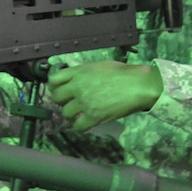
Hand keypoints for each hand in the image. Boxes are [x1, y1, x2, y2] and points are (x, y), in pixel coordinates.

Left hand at [47, 61, 161, 131]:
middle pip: (57, 98)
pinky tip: (85, 123)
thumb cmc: (121, 73)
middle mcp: (77, 87)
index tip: (59, 90)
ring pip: (65, 113)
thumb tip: (69, 64)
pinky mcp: (93, 116)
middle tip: (70, 103)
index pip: (53, 80)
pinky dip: (79, 126)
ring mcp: (84, 103)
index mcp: (78, 73)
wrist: (137, 85)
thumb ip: (81, 68)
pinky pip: (78, 126)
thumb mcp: (98, 66)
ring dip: (71, 114)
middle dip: (62, 101)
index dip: (54, 86)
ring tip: (79, 113)